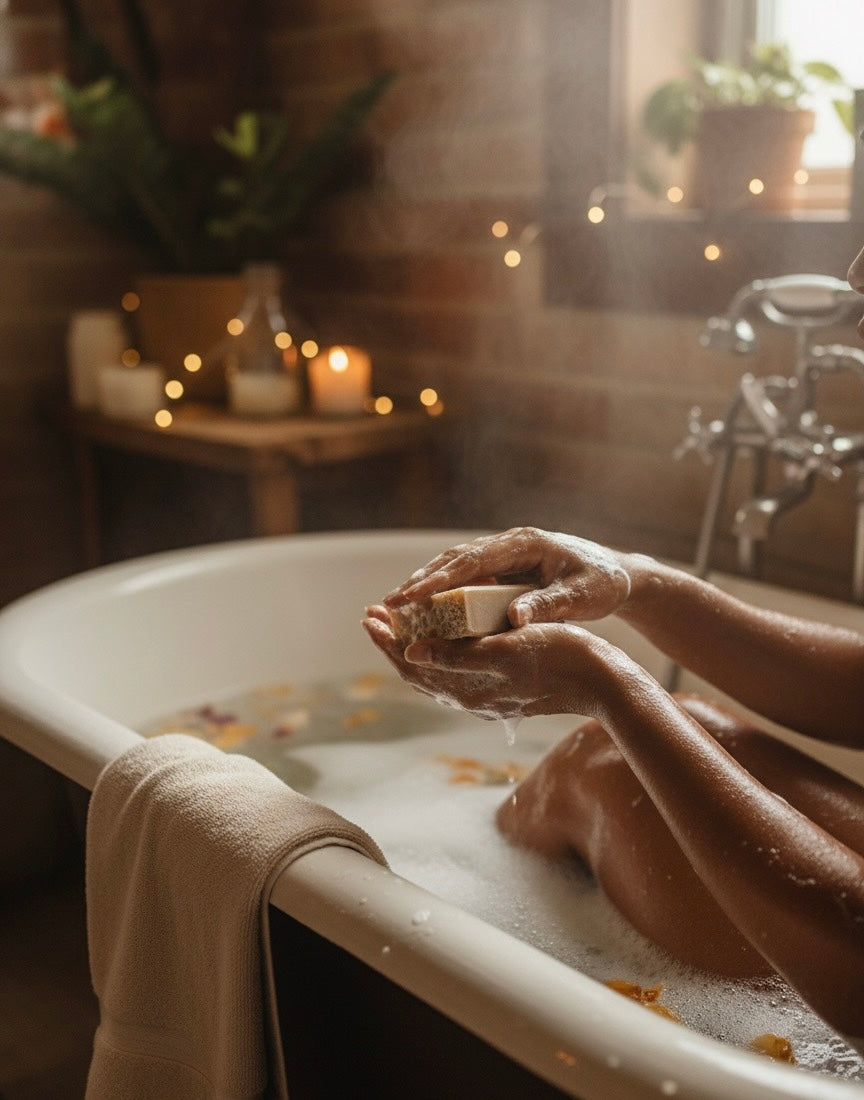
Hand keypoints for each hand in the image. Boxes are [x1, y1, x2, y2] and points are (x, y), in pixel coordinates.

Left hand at [362, 604, 620, 721]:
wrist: (603, 681)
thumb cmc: (559, 658)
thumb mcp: (504, 651)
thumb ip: (456, 656)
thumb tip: (412, 652)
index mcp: (469, 690)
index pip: (412, 665)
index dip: (388, 639)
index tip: (371, 614)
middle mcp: (473, 697)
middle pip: (420, 669)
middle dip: (394, 640)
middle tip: (374, 613)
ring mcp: (488, 694)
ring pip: (437, 670)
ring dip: (414, 644)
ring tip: (398, 621)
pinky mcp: (503, 688)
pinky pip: (458, 669)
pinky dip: (440, 649)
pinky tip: (443, 635)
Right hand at [383, 527, 631, 625]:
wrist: (617, 575)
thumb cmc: (602, 583)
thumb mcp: (582, 597)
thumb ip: (549, 606)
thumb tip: (514, 619)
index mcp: (524, 543)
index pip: (472, 560)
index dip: (439, 578)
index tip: (410, 596)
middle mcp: (508, 544)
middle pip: (455, 559)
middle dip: (420, 581)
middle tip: (389, 605)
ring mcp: (504, 555)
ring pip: (455, 567)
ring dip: (426, 585)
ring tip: (396, 608)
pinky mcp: (504, 568)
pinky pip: (466, 578)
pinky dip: (443, 592)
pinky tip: (425, 611)